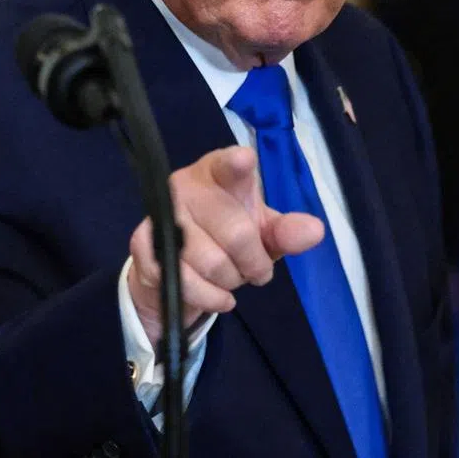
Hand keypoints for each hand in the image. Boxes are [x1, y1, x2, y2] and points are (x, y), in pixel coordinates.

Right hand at [128, 146, 324, 349]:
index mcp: (218, 172)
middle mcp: (185, 186)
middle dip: (254, 263)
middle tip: (256, 270)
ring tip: (231, 277)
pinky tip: (220, 296)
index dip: (236, 163)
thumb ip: (287, 231)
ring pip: (212, 263)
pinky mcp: (143, 245)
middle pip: (235, 233)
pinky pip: (185, 282)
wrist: (178, 264)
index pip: (228, 165)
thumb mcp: (262, 232)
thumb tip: (315, 231)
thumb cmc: (227, 234)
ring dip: (230, 281)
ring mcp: (161, 214)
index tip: (246, 159)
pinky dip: (211, 298)